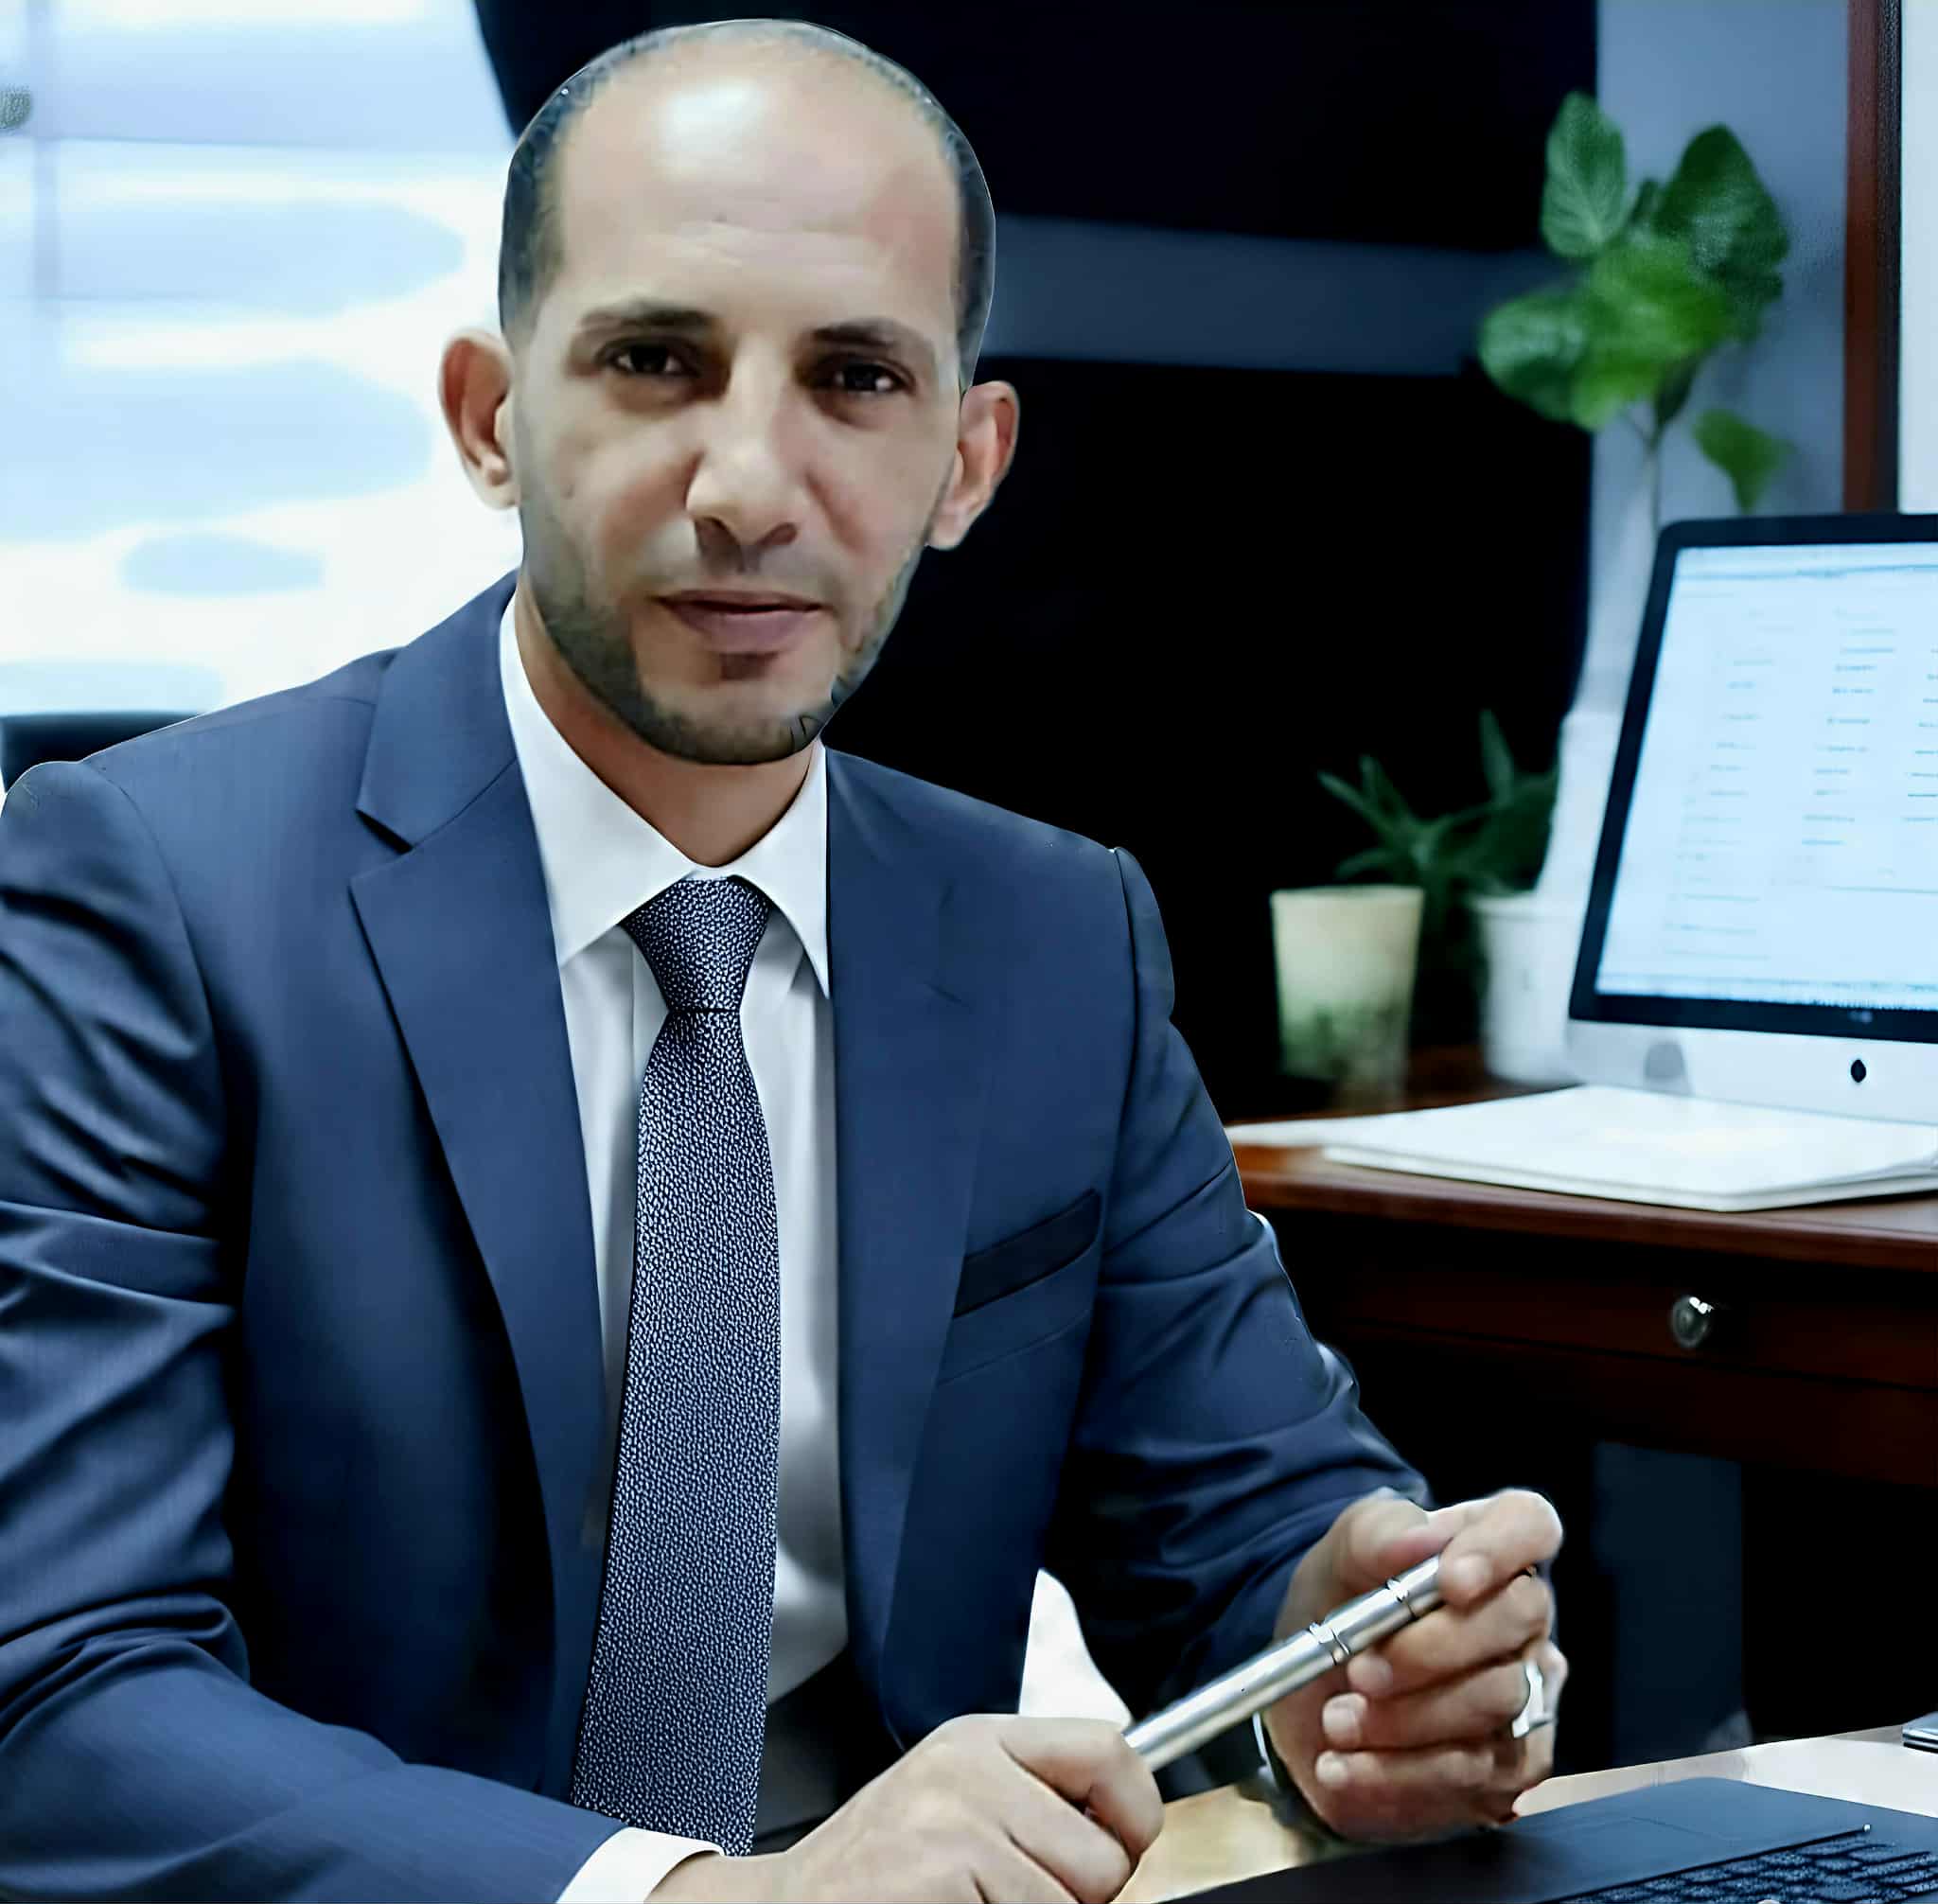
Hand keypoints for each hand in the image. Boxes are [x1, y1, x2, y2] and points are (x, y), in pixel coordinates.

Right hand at [651, 1713, 1165, 1902]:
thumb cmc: (880, 1865)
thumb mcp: (957, 1797)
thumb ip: (1031, 1797)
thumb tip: (1125, 1837)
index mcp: (980, 1739)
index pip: (1109, 1749)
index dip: (1136, 1812)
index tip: (1123, 1847)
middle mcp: (969, 1768)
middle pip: (1102, 1854)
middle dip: (1080, 1897)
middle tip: (1019, 1895)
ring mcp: (955, 1822)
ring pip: (1071, 1902)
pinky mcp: (943, 1876)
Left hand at [1262, 1488, 1566, 1842]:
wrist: (1307, 1703)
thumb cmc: (1338, 1609)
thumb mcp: (1338, 1560)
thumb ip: (1376, 1535)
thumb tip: (1424, 1537)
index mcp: (1484, 1548)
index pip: (1529, 1523)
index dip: (1501, 1547)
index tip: (1448, 1582)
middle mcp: (1521, 1621)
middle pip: (1516, 1619)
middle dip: (1430, 1649)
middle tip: (1357, 1671)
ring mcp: (1526, 1696)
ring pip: (1495, 1702)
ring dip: (1403, 1718)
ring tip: (1336, 1721)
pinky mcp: (1510, 1770)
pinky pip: (1472, 1774)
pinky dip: (1398, 1774)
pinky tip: (1344, 1769)